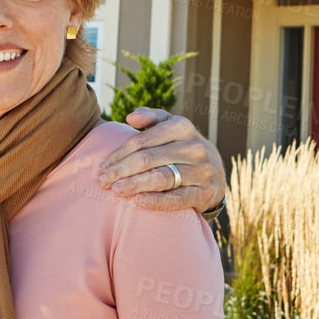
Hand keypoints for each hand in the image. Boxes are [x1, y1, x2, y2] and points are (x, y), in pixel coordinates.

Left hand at [98, 108, 225, 213]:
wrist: (216, 174)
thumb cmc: (183, 148)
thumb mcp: (172, 127)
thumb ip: (152, 118)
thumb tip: (131, 117)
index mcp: (182, 127)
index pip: (142, 141)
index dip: (119, 154)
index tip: (103, 166)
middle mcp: (194, 147)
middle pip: (149, 159)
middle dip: (122, 170)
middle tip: (102, 180)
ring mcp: (201, 171)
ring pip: (161, 177)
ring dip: (135, 184)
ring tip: (116, 190)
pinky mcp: (204, 193)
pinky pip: (177, 198)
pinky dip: (156, 201)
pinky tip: (138, 202)